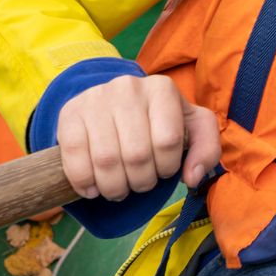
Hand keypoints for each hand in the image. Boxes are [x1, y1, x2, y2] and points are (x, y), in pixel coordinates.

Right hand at [55, 74, 220, 200]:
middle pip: (136, 155)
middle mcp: (128, 87)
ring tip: (118, 188)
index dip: (167, 167)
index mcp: (162, 89)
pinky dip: (85, 183)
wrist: (113, 104)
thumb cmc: (158, 122)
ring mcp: (95, 99)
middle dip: (141, 182)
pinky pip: (74, 158)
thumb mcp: (191, 128)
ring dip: (114, 187)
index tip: (163, 170)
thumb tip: (192, 178)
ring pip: (106, 160)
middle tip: (140, 183)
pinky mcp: (69, 114)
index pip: (168, 140)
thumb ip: (206, 150)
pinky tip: (93, 188)